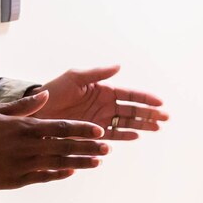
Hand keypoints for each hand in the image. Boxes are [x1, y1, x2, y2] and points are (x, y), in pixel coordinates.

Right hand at [0, 91, 108, 189]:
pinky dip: (59, 175)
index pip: (62, 128)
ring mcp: (24, 165)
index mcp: (26, 127)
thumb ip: (25, 104)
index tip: (99, 131)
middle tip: (107, 148)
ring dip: (80, 163)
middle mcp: (28, 147)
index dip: (83, 130)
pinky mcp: (16, 180)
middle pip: (66, 147)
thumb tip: (45, 94)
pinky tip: (71, 172)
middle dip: (89, 147)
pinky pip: (43, 177)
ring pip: (59, 164)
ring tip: (97, 162)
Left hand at [36, 65, 169, 141]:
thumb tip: (119, 66)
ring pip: (126, 123)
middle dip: (150, 114)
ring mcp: (100, 120)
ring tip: (157, 128)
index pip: (129, 95)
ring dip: (142, 125)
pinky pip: (112, 134)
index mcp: (103, 90)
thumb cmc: (54, 90)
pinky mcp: (92, 133)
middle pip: (133, 110)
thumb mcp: (75, 77)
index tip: (159, 102)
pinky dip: (124, 135)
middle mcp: (105, 106)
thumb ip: (98, 73)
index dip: (145, 98)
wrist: (37, 111)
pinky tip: (136, 136)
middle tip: (165, 118)